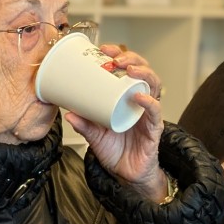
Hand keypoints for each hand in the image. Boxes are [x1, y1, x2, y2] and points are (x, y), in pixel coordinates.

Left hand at [63, 45, 167, 201]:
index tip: (104, 49)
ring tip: (128, 68)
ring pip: (153, 86)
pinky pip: (155, 113)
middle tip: (115, 57)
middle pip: (143, 72)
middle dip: (131, 59)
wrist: (126, 175)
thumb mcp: (94, 136)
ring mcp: (148, 114)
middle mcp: (140, 102)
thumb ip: (84, 125)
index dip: (119, 56)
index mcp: (126, 98)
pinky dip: (149, 103)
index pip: (128, 69)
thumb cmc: (114, 151)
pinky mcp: (154, 129)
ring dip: (143, 73)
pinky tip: (140, 97)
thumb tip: (68, 113)